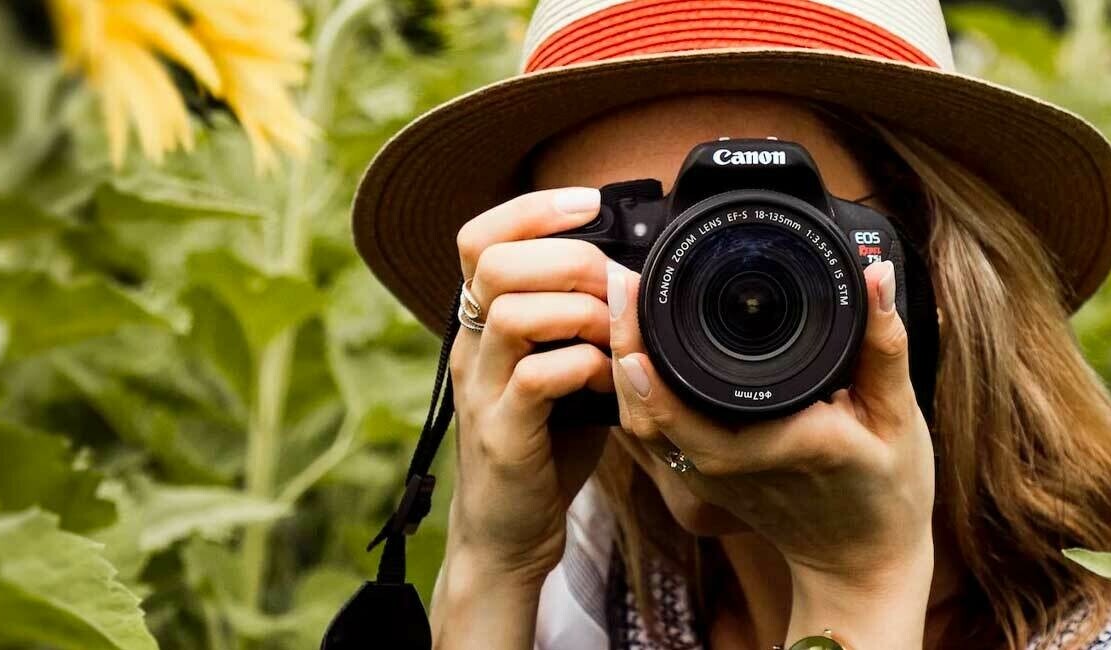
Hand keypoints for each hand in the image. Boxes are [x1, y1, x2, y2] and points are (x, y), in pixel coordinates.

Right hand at [431, 187, 614, 647]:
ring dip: (578, 312)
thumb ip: (586, 323)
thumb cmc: (546, 445)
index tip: (588, 201)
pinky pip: (535, 378)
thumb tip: (639, 277)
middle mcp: (470, 348)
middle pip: (492, 262)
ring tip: (611, 335)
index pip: (478, 237)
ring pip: (511, 313)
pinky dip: (583, 367)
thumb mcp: (564, 368)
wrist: (508, 534)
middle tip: (612, 284)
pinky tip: (608, 381)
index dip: (531, 208)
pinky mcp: (501, 435)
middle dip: (567, 258)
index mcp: (482, 323)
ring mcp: (480, 391)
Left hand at [607, 261, 936, 644]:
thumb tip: (875, 275)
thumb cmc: (888, 493)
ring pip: (641, 424)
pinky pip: (655, 435)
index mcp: (779, 444)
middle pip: (647, 408)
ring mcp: (711, 478)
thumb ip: (884, 344)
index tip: (635, 294)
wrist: (862, 563)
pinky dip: (637, 391)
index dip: (649, 356)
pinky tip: (638, 347)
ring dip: (623, 364)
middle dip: (623, 341)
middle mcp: (732, 466)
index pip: (690, 406)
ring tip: (624, 302)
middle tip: (622, 281)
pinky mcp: (703, 480)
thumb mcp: (899, 416)